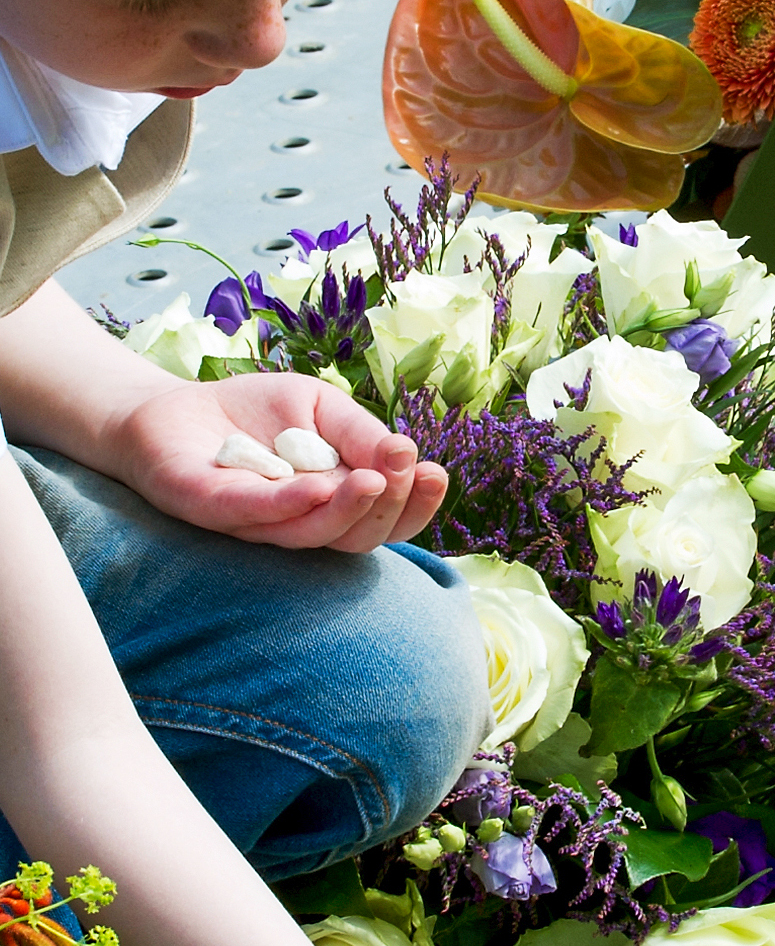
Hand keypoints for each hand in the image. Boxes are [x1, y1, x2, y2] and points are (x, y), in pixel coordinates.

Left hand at [107, 372, 446, 551]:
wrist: (168, 408)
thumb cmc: (252, 415)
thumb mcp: (319, 409)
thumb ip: (358, 433)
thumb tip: (405, 452)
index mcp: (334, 505)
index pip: (387, 521)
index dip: (415, 507)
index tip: (434, 474)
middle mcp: (300, 526)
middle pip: (357, 537)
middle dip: (389, 507)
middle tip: (403, 469)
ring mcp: (255, 525)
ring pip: (311, 535)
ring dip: (345, 511)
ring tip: (373, 481)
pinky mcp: (209, 510)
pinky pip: (254, 514)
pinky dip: (287, 503)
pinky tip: (315, 486)